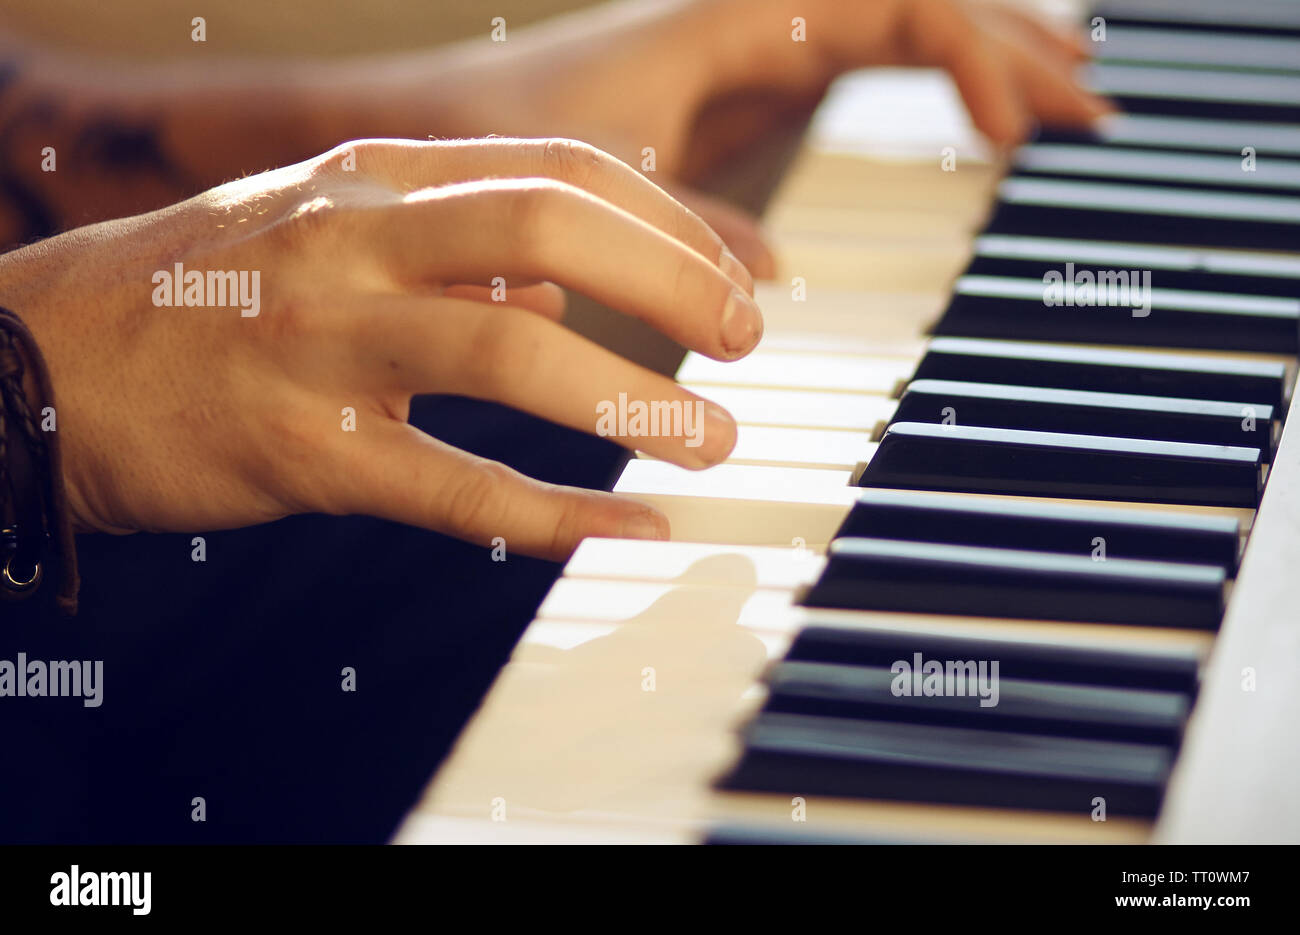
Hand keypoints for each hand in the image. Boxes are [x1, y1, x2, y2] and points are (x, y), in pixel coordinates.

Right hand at [0, 138, 759, 557]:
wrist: (38, 365)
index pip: (556, 172)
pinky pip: (454, 488)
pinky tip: (626, 531)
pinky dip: (558, 517)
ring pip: (508, 356)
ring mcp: (324, 344)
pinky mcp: (302, 454)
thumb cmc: (191, 297)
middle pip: (550, 229)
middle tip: (745, 344)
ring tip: (711, 441)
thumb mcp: (319, 231)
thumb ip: (444, 252)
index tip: (728, 282)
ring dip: (635, 402)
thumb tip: (553, 291)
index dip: (665, 225)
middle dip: (674, 282)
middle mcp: (353, 240)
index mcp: (370, 178)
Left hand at [413, 0, 1109, 275]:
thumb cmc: (492, 142)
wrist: (431, 130)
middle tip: (1093, 112)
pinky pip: (869, 74)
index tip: (1006, 137)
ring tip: (1065, 108)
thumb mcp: (597, 192)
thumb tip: (774, 284)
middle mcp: (760, 19)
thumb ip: (686, 235)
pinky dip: (933, 97)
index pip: (899, 9)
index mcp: (737, 16)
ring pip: (906, 34)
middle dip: (1014, 49)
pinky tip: (973, 132)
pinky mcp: (752, 94)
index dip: (970, 58)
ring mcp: (761, 51)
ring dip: (988, 63)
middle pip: (923, 9)